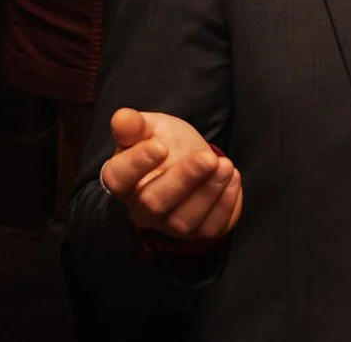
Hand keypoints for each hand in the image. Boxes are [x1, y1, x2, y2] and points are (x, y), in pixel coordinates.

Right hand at [99, 107, 242, 245]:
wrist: (191, 160)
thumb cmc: (163, 143)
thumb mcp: (150, 127)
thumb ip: (135, 124)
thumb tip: (121, 118)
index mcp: (122, 179)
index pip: (118, 178)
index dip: (136, 164)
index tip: (160, 146)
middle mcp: (140, 208)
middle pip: (153, 203)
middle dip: (184, 179)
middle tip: (208, 158)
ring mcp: (168, 225)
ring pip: (183, 220)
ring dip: (208, 192)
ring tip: (225, 165)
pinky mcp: (195, 233)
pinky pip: (209, 229)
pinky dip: (224, 205)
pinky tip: (232, 179)